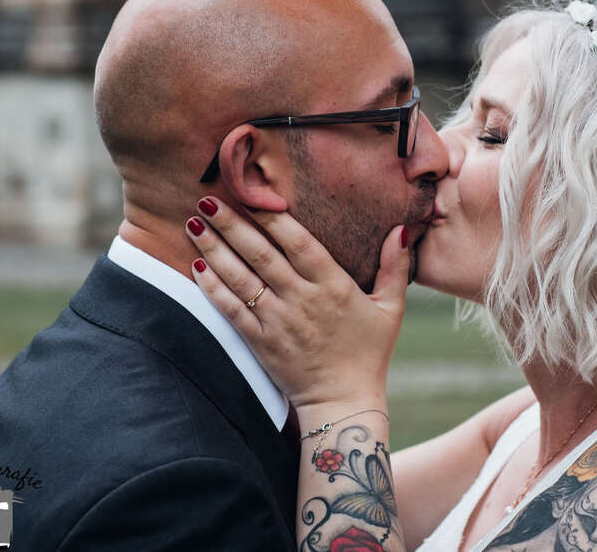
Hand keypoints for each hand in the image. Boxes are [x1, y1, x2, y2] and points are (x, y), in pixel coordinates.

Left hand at [185, 197, 409, 415]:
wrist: (345, 402)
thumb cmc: (369, 352)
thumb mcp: (391, 309)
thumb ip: (396, 267)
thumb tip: (401, 228)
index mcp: (334, 286)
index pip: (299, 244)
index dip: (274, 219)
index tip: (254, 194)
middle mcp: (303, 300)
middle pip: (261, 255)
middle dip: (233, 225)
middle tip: (208, 200)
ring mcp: (279, 322)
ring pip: (241, 279)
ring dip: (215, 250)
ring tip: (195, 224)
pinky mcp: (261, 342)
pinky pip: (231, 310)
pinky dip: (213, 288)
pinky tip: (197, 266)